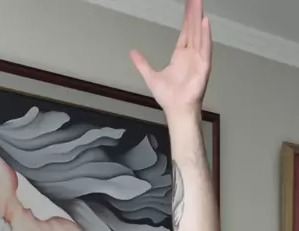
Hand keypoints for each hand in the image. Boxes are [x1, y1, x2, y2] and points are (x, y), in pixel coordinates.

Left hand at [130, 0, 211, 117]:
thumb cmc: (169, 99)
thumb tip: (132, 53)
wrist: (176, 111)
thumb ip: (142, 63)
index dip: (185, 18)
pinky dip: (205, 35)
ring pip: (199, 34)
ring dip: (199, 19)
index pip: (184, 32)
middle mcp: (191, 56)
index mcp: (180, 56)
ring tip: (199, 4)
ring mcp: (198, 60)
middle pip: (192, 29)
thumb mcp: (151, 76)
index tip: (188, 5)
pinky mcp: (203, 67)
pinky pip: (205, 48)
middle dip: (193, 13)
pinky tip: (205, 22)